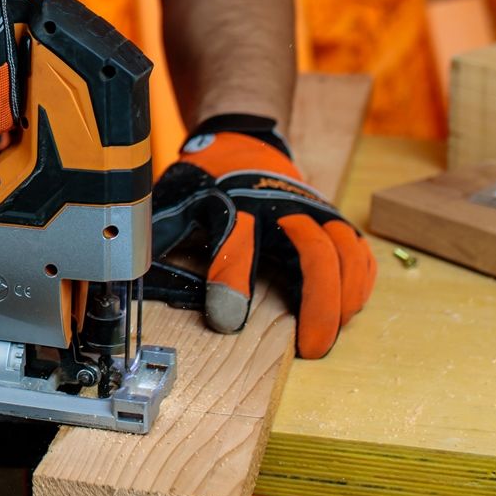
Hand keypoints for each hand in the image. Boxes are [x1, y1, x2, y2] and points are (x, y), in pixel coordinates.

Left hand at [150, 117, 376, 358]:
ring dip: (345, 297)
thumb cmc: (208, 185)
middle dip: (318, 303)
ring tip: (329, 335)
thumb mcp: (177, 205)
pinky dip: (360, 282)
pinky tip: (350, 309)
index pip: (237, 242)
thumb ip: (163, 238)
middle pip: (313, 252)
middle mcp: (283, 206)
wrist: (242, 147)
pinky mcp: (334, 220)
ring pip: (345, 251)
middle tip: (310, 348)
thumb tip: (135, 274)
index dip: (232, 281)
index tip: (227, 321)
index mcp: (236, 203)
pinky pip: (358, 251)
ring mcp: (315, 211)